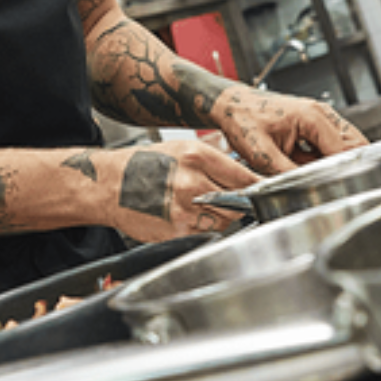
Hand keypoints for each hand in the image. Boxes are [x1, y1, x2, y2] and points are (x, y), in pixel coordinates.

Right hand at [102, 139, 259, 242]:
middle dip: (242, 202)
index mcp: (198, 158)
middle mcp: (193, 184)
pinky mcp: (179, 231)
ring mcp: (186, 211)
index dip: (261, 186)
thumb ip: (217, 159)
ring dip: (224, 216)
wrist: (110, 184)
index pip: (245, 177)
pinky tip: (192, 216)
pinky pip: (207, 232)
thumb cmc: (145, 163)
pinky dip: (207, 227)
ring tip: (205, 205)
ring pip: (226, 220)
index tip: (270, 192)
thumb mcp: (184, 147)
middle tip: (235, 200)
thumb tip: (248, 172)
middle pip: (239, 201)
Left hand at [211, 87, 367, 174]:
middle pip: (354, 144)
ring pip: (345, 145)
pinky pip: (332, 145)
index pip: (344, 149)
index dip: (344, 171)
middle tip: (337, 186)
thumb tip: (304, 189)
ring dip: (338, 163)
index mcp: (311, 116)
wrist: (231, 106)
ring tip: (321, 178)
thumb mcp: (261, 153)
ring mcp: (319, 118)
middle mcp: (320, 114)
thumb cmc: (243, 119)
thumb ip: (286, 173)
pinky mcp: (314, 126)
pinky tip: (312, 169)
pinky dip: (327, 159)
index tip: (342, 188)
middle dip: (348, 166)